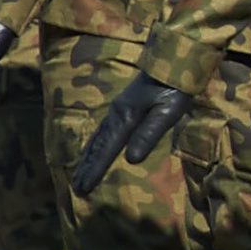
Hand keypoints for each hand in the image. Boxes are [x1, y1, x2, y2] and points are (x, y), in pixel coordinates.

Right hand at [71, 74, 188, 196]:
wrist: (172, 61)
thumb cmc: (174, 88)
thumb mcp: (166, 112)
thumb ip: (148, 134)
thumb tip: (130, 159)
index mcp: (125, 117)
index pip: (107, 149)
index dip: (95, 169)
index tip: (84, 187)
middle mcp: (116, 114)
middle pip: (98, 146)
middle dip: (87, 167)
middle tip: (76, 187)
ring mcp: (118, 109)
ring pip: (97, 137)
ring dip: (87, 157)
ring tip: (78, 173)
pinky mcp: (123, 106)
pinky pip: (103, 129)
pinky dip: (94, 143)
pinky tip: (92, 149)